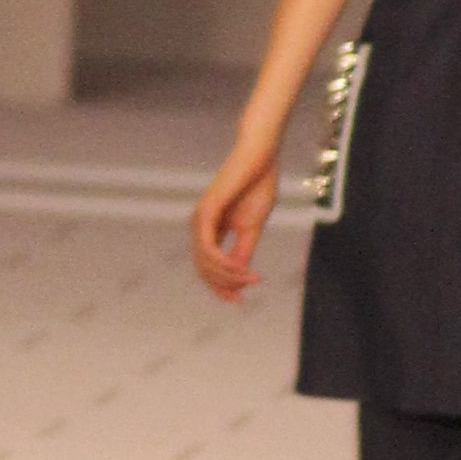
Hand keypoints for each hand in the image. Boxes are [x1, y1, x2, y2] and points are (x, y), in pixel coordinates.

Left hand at [191, 139, 279, 301]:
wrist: (260, 157)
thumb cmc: (257, 187)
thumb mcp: (252, 228)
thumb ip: (242, 251)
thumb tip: (237, 277)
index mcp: (210, 229)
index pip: (208, 267)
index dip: (220, 287)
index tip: (238, 302)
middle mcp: (200, 226)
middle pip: (204, 269)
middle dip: (224, 286)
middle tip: (244, 295)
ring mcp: (200, 218)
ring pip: (205, 262)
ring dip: (228, 276)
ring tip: (250, 280)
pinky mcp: (207, 211)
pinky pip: (209, 247)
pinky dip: (224, 263)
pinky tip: (240, 270)